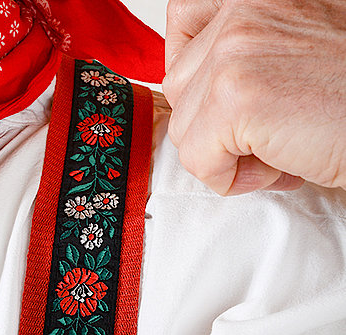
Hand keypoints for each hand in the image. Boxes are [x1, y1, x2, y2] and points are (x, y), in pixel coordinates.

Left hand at [163, 0, 345, 194]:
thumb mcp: (295, 48)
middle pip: (177, 83)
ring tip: (277, 154)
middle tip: (261, 136)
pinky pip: (197, 157)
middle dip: (211, 121)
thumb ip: (245, 53)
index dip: (191, 67)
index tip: (212, 96)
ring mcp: (236, 52)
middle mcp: (244, 9)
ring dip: (224, 154)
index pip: (185, 18)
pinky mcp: (237, 98)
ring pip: (184, 126)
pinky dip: (229, 179)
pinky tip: (279, 171)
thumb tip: (196, 95)